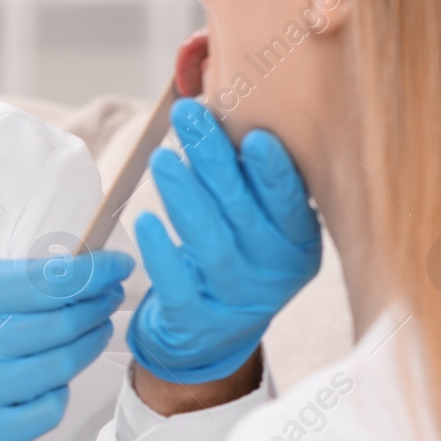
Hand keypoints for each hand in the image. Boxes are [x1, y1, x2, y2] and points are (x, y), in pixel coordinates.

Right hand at [0, 251, 132, 440]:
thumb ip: (6, 275)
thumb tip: (69, 270)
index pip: (46, 284)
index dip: (92, 274)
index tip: (119, 266)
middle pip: (61, 325)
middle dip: (97, 307)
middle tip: (112, 296)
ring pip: (62, 367)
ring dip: (89, 344)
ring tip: (95, 329)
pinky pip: (49, 409)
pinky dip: (61, 389)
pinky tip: (56, 374)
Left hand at [127, 99, 320, 383]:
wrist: (213, 334)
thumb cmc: (236, 254)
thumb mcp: (257, 221)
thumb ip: (248, 178)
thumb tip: (217, 106)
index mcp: (297, 242)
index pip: (289, 203)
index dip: (274, 172)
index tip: (254, 136)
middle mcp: (273, 272)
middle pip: (242, 211)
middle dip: (212, 159)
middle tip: (186, 115)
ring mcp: (235, 299)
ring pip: (209, 242)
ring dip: (184, 196)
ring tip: (162, 158)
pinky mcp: (195, 319)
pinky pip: (177, 283)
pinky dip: (160, 251)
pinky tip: (143, 220)